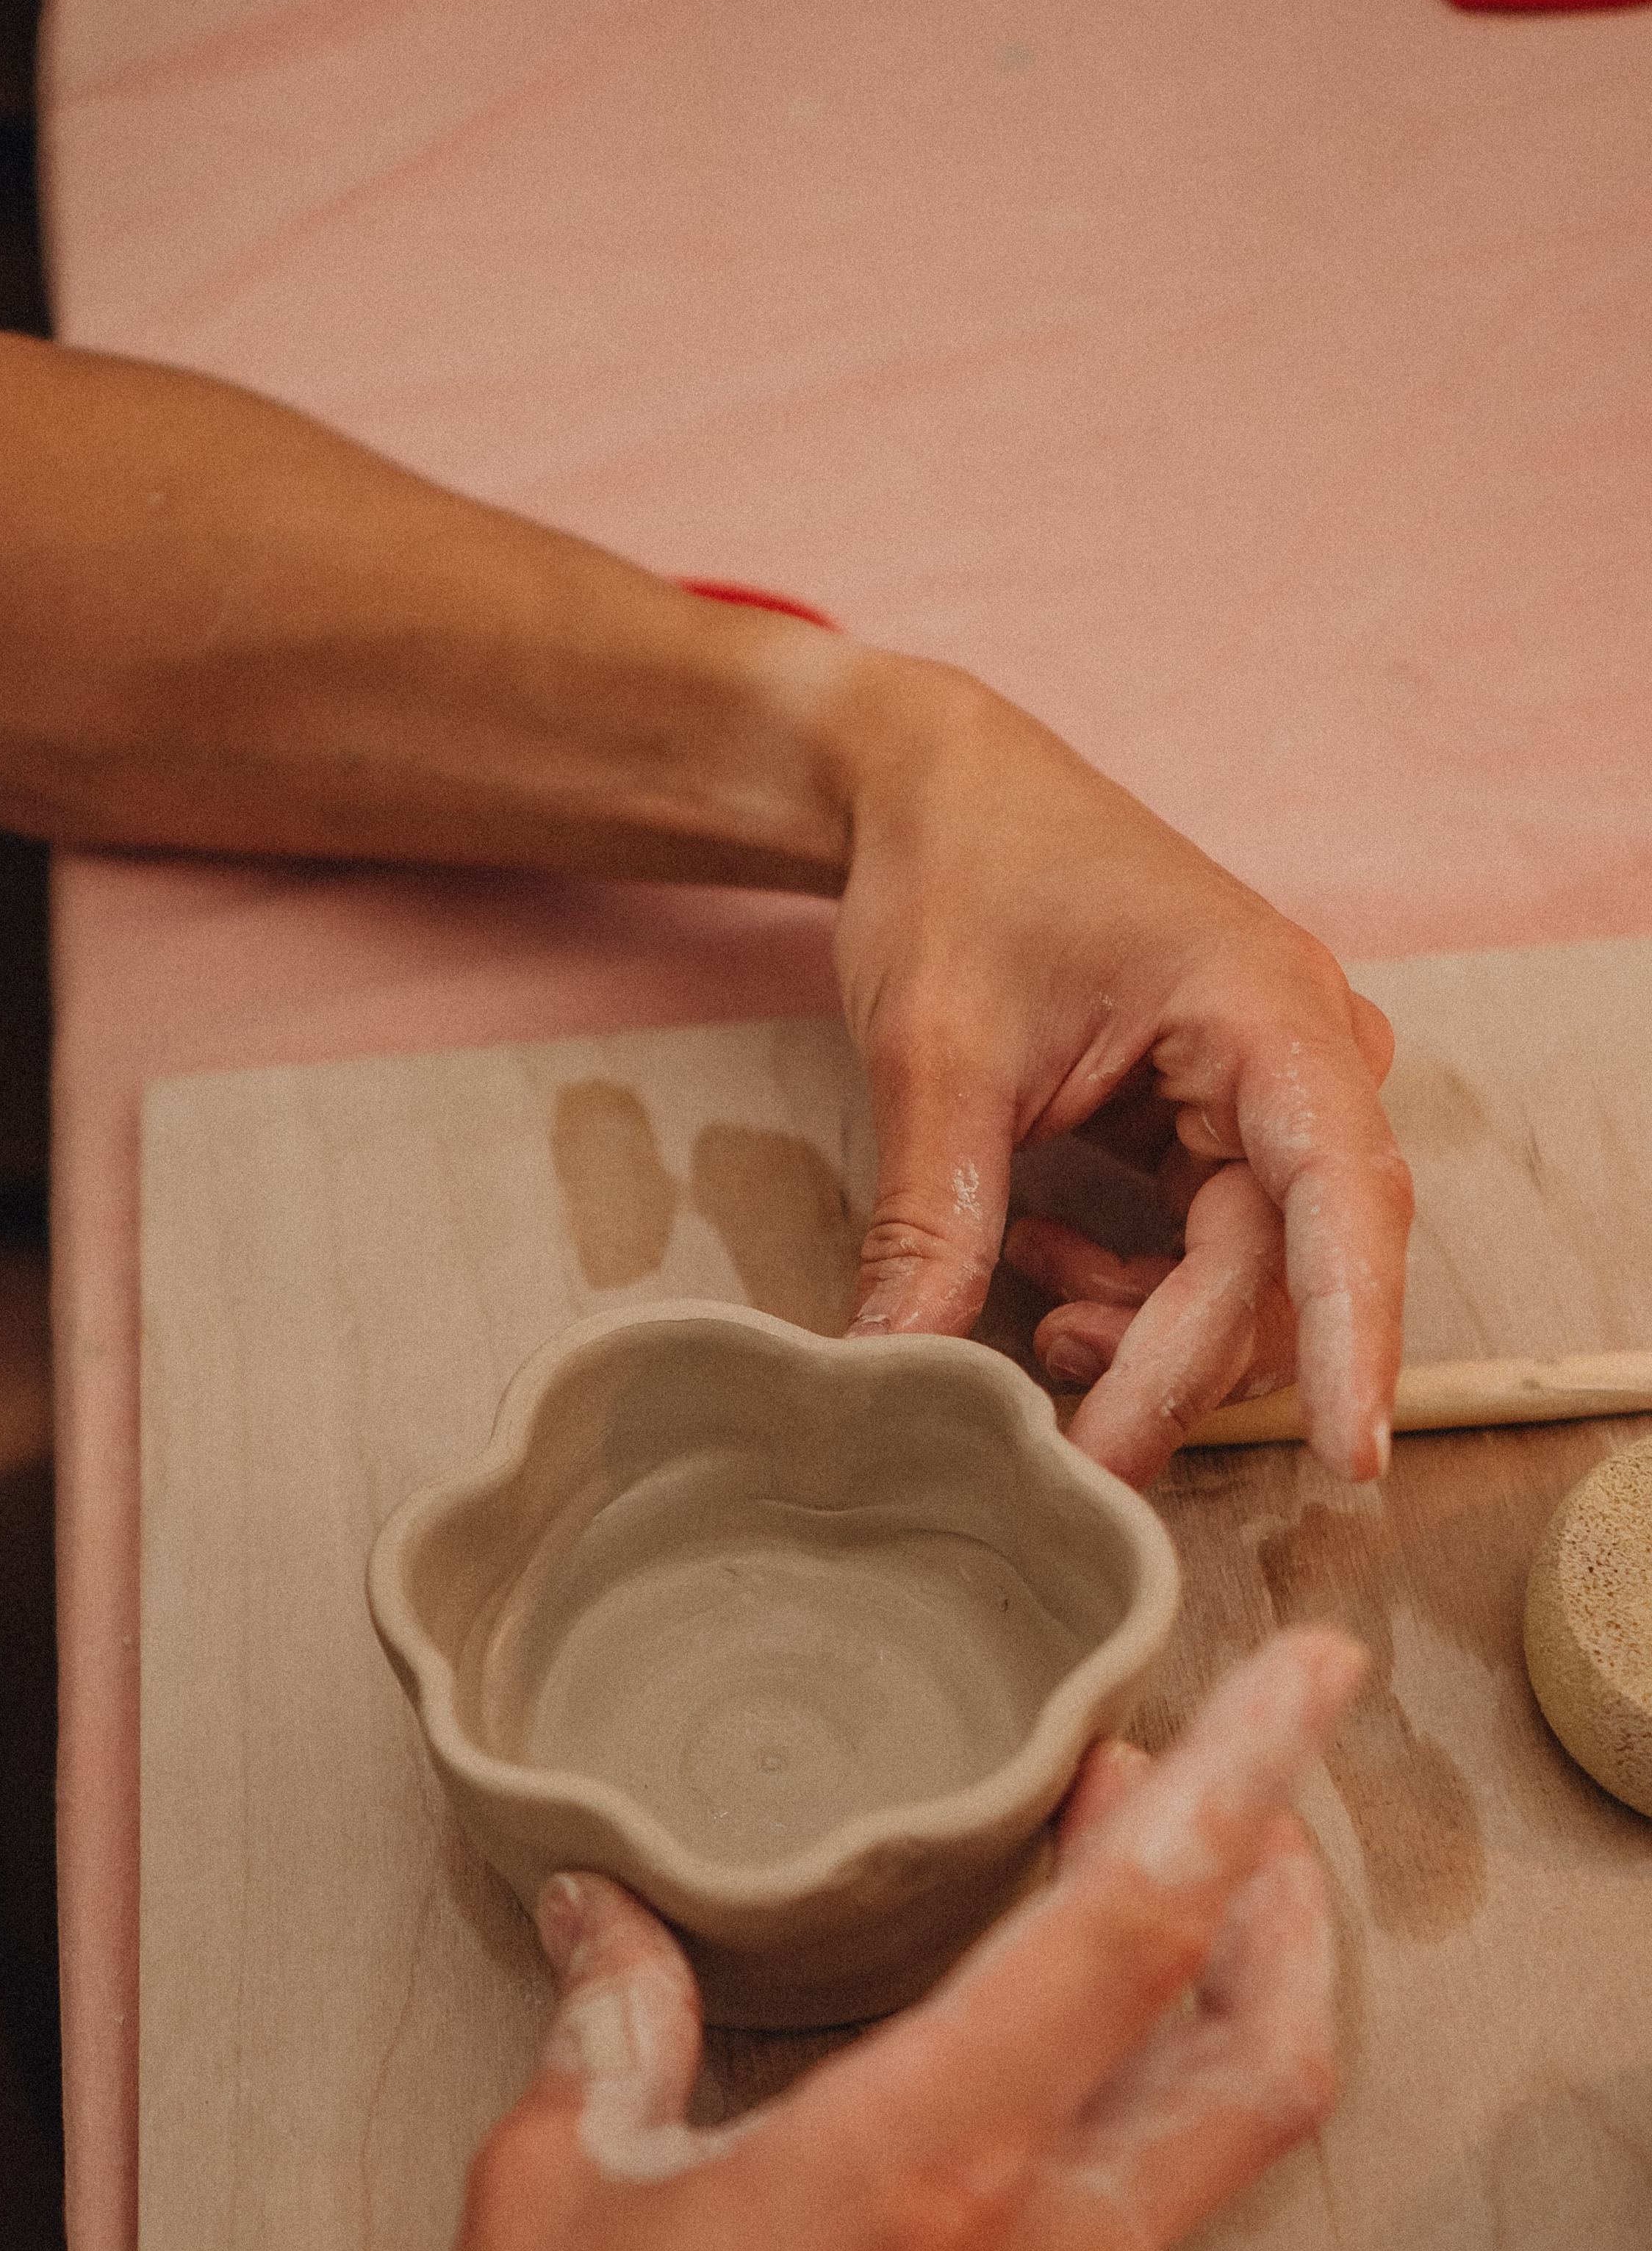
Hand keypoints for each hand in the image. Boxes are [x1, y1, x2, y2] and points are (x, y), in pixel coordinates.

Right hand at [217, 1629, 1359, 2250]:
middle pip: (1255, 2052)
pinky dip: (1132, 2093)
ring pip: (1209, 2139)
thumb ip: (609, 2026)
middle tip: (1227, 1779)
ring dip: (1214, 1993)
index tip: (1307, 1680)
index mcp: (921, 2166)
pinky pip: (1128, 2212)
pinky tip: (1038, 2050)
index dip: (1240, 1783)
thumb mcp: (553, 2193)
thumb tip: (607, 1917)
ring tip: (1143, 1882)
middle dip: (1279, 1889)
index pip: (1136, 1932)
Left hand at [827, 666, 1411, 1485]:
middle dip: (1179, 1370)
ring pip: (1247, 1274)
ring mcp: (1269, 1088)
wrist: (933, 791)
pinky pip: (1207, 1247)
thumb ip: (935, 1221)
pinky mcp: (1220, 1117)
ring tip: (1039, 1330)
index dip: (1352, 1337)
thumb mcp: (936, 1055)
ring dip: (1149, 1332)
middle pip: (1281, 1266)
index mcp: (1265, 1013)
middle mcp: (1300, 1054)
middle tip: (1081, 1459)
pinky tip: (1042, 1267)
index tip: (1348, 1454)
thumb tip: (898, 1372)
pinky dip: (1129, 1286)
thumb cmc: (956, 877)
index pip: (1341, 1200)